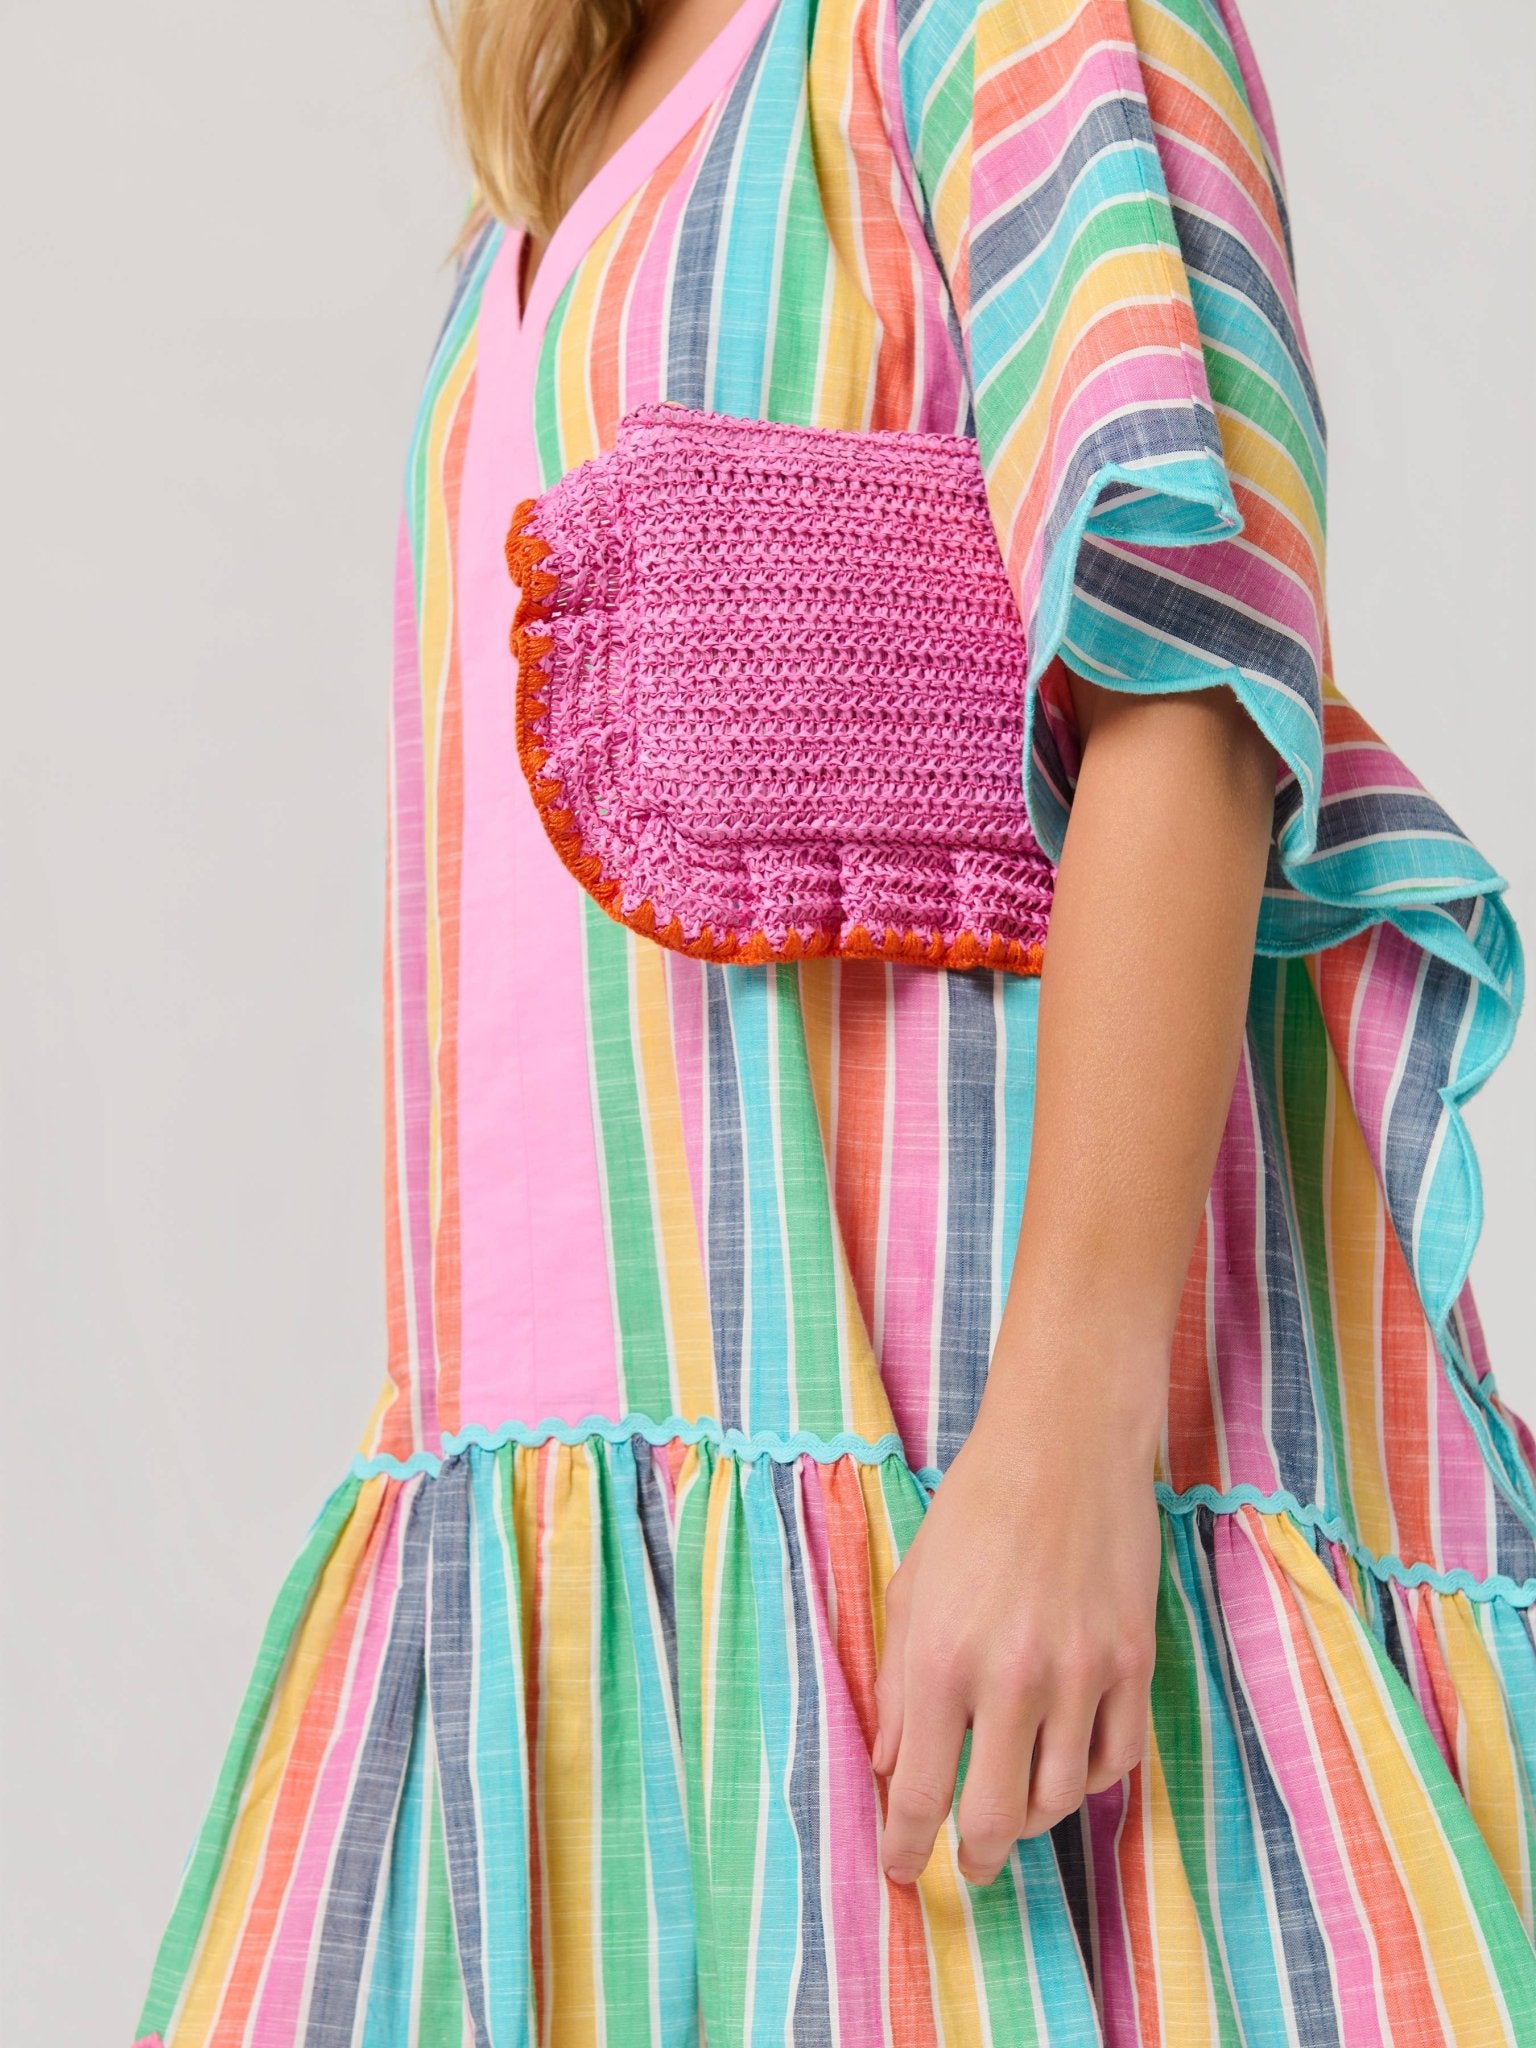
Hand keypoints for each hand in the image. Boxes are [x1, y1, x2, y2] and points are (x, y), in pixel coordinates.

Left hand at [871, 1347, 1162, 1887]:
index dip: (906, 1847)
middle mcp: (1012, 1677)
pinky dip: (1087, 1778)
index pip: (919, 1793)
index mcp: (943, 1658)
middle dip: (975, 1856)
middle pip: (993, 1819)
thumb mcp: (914, 1589)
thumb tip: (892, 1769)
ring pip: (1059, 1798)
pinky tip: (1065, 1764)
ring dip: (1030, 1816)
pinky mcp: (1133, 1662)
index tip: (902, 1870)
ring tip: (1013, 1806)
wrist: (1063, 1448)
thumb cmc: (976, 1511)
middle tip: (968, 1862)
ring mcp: (1081, 1673)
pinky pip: (1115, 1760)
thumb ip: (900, 1685)